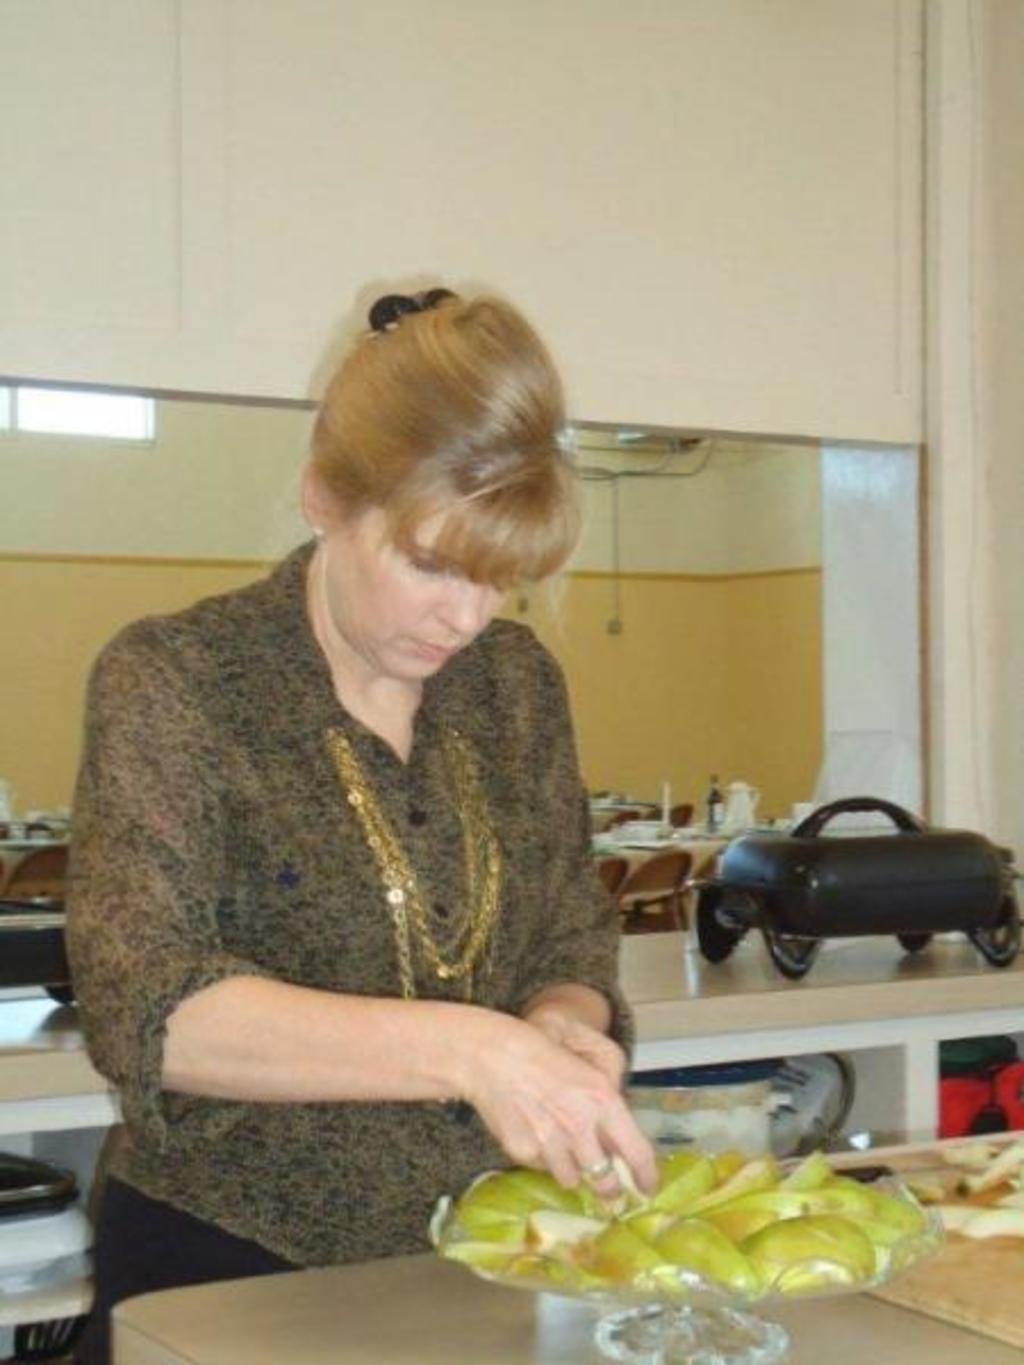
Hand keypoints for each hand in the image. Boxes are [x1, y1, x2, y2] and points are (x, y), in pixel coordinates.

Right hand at [455, 1009, 656, 1197]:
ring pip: (572, 1179)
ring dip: (573, 1170)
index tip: (648, 1188)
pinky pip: (543, 1168)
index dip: (646, 1176)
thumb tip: (619, 1143)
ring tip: (562, 1146)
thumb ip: (608, 1107)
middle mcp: (580, 1126)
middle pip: (605, 1181)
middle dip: (610, 1190)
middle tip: (610, 1193)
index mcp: (603, 1099)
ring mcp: (551, 1143)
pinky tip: (536, 1133)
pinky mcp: (524, 1152)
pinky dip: (544, 1159)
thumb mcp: (587, 1069)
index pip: (637, 1152)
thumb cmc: (542, 1052)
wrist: (491, 1055)